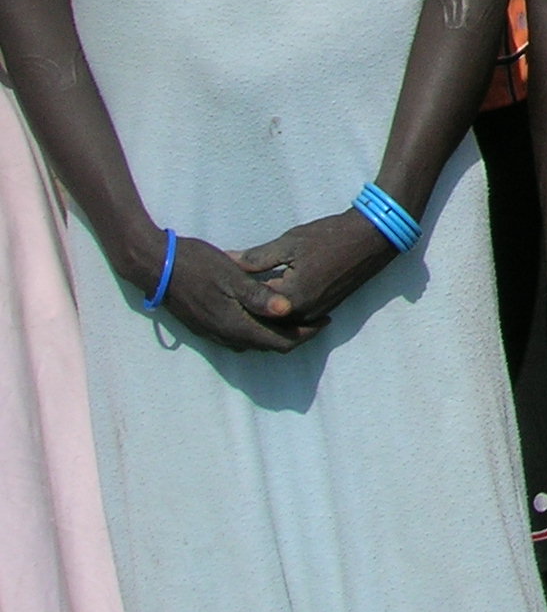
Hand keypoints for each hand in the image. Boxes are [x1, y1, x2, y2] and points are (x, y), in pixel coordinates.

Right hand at [155, 235, 316, 352]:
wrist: (154, 266)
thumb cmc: (197, 265)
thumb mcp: (232, 276)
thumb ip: (259, 296)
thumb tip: (287, 311)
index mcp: (234, 325)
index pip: (279, 342)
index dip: (306, 334)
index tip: (326, 320)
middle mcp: (224, 336)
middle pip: (269, 346)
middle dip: (295, 335)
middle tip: (317, 318)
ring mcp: (212, 333)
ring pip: (253, 343)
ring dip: (276, 334)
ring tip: (297, 317)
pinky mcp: (204, 326)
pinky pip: (238, 337)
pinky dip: (258, 330)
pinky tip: (264, 314)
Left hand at [232, 210, 397, 329]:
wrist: (373, 237)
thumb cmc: (330, 236)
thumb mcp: (289, 243)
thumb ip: (255, 258)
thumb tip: (226, 261)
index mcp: (290, 299)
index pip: (252, 307)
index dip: (235, 295)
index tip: (221, 285)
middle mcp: (303, 313)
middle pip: (265, 321)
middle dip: (247, 309)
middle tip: (230, 295)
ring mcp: (317, 313)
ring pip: (281, 322)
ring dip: (265, 312)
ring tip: (248, 296)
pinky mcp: (326, 309)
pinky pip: (296, 318)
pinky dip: (282, 311)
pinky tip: (272, 295)